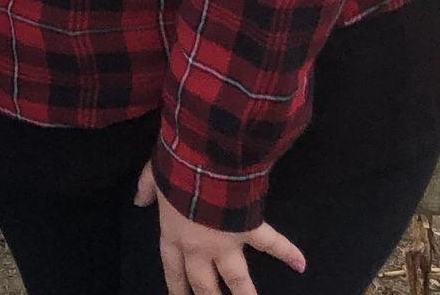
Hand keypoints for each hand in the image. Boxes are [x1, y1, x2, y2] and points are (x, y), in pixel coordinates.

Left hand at [136, 161, 305, 293]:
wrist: (203, 158)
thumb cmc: (175, 168)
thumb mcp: (154, 175)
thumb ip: (146, 189)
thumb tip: (138, 200)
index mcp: (174, 236)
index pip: (173, 272)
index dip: (176, 289)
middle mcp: (200, 248)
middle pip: (204, 286)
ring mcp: (226, 242)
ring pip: (237, 280)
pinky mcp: (249, 229)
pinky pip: (270, 242)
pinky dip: (287, 251)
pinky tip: (301, 264)